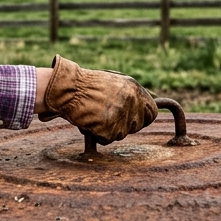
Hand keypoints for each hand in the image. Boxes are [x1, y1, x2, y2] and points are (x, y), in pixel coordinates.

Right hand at [38, 55, 156, 143]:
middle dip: (125, 125)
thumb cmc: (85, 85)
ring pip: (121, 134)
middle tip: (108, 118)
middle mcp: (132, 102)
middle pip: (137, 126)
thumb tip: (141, 108)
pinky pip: (106, 139)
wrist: (68, 89)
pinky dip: (97, 135)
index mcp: (134, 88)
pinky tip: (89, 121)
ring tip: (95, 115)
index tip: (134, 120)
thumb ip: (129, 94)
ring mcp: (122, 116)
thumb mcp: (113, 82)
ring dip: (109, 129)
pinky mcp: (109, 129)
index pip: (151, 112)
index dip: (143, 118)